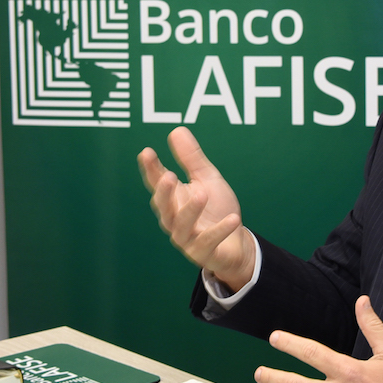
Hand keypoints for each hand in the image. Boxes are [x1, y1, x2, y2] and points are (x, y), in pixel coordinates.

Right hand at [137, 127, 255, 289]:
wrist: (236, 243)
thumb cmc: (217, 209)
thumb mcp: (207, 179)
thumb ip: (192, 159)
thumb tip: (176, 130)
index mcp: (173, 199)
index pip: (157, 183)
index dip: (151, 169)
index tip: (146, 152)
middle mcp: (174, 219)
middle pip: (163, 207)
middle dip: (164, 192)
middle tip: (169, 176)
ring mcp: (187, 238)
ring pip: (181, 226)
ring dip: (190, 210)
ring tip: (201, 194)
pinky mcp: (203, 253)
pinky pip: (209, 242)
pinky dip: (220, 231)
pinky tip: (233, 219)